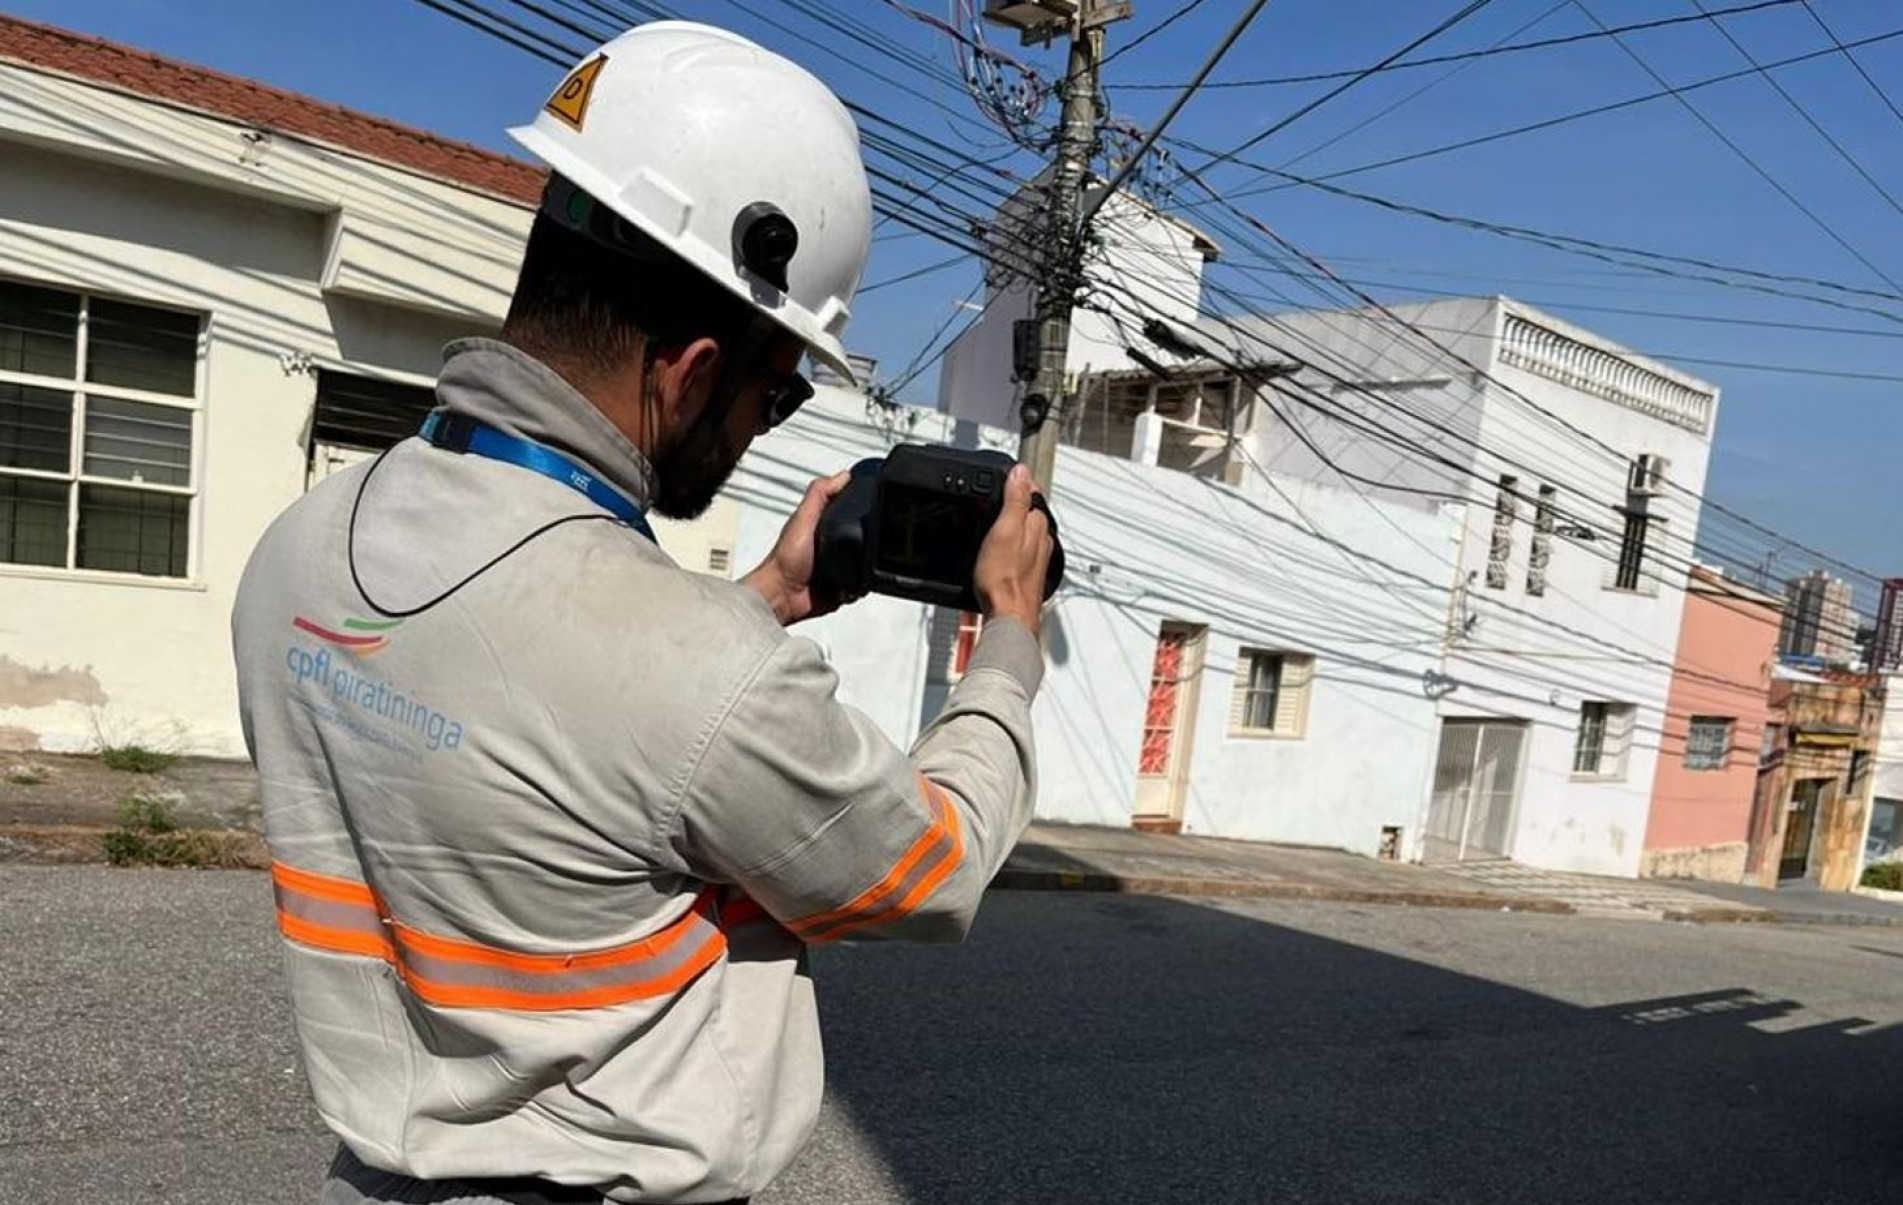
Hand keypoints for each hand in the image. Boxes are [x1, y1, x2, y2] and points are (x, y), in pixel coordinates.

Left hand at [744, 472, 858, 625]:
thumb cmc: (785, 560)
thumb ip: (819, 495)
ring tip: (859, 567)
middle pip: (864, 539)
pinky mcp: (843, 588)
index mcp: (823, 527)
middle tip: (871, 544)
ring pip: (866, 564)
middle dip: (870, 543)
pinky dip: (861, 587)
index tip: (874, 507)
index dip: (861, 508)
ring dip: (867, 567)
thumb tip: (843, 475)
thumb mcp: (803, 519)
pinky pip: (862, 586)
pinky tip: (853, 584)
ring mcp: (838, 568)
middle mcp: (832, 547)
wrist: (783, 596)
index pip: (849, 512)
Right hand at [974, 464, 1054, 636]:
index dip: (1016, 482)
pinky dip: (1009, 544)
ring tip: (993, 520)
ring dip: (1011, 523)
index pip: (1032, 492)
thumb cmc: (1005, 580)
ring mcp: (1035, 558)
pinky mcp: (1026, 573)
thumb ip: (1015, 500)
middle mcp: (1042, 540)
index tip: (1003, 476)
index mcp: (1037, 525)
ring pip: (1025, 531)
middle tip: (995, 495)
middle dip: (1014, 502)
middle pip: (1029, 511)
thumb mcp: (1004, 530)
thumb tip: (1021, 472)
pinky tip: (997, 550)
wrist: (1009, 617)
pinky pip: (1019, 550)